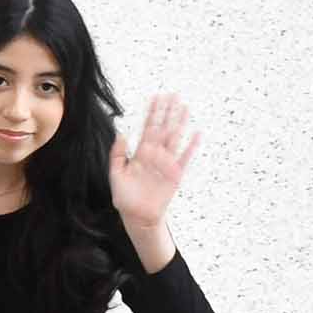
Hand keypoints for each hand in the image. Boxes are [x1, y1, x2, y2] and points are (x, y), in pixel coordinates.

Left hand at [108, 93, 200, 229]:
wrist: (137, 217)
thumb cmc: (125, 198)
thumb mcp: (116, 175)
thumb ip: (117, 156)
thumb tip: (122, 135)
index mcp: (140, 154)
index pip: (147, 129)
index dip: (152, 113)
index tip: (156, 98)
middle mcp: (155, 156)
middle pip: (163, 129)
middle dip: (167, 113)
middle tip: (173, 95)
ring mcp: (166, 164)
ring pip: (174, 139)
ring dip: (180, 123)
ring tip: (185, 107)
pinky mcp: (175, 175)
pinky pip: (185, 159)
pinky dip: (191, 147)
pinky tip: (197, 134)